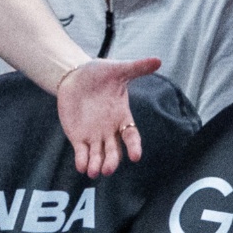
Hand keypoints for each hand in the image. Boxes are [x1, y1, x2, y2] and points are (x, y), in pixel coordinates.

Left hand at [56, 57, 161, 178]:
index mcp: (122, 116)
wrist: (74, 76)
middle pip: (114, 151)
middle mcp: (109, 130)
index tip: (136, 156)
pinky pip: (81, 152)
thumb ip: (137, 67)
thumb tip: (158, 60)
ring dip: (96, 164)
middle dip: (112, 161)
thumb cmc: (98, 73)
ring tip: (94, 172)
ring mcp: (93, 135)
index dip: (134, 146)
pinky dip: (82, 160)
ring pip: (98, 155)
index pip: (131, 135)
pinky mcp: (78, 136)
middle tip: (109, 169)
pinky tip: (82, 167)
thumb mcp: (117, 69)